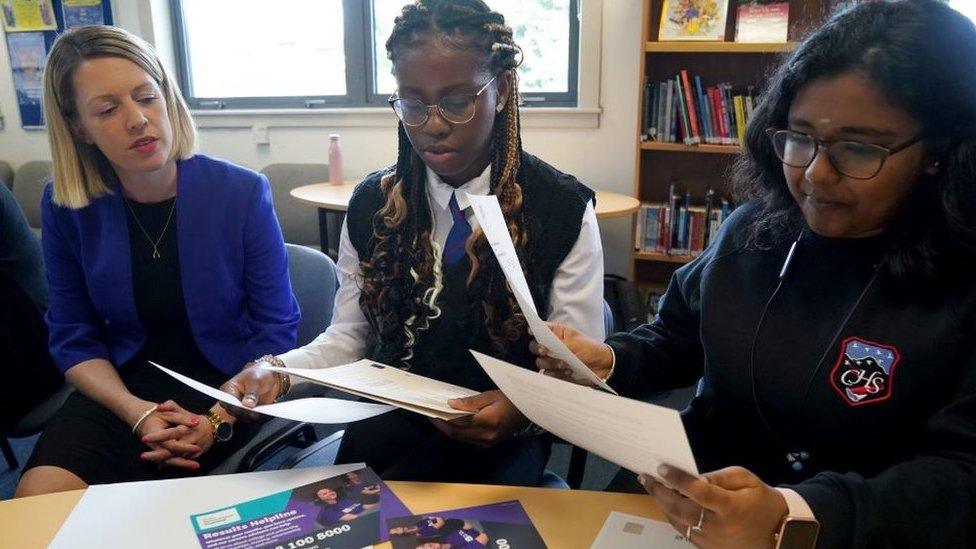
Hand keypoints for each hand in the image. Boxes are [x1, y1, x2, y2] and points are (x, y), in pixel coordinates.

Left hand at [141, 402, 223, 467]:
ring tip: (149, 460)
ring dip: (162, 460)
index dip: (157, 437)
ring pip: (175, 458)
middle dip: (157, 454)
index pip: (170, 434)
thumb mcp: (184, 411)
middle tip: (144, 456)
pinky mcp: (194, 456)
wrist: (214, 428)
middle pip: (171, 450)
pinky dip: (170, 463)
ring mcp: (192, 450)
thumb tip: (160, 406)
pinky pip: (180, 461)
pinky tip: (160, 464)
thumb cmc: (196, 420)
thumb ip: (172, 406)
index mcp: (186, 429)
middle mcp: (189, 441)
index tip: (144, 438)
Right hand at [219, 363, 282, 420]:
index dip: (235, 407)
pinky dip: (255, 417)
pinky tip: (261, 414)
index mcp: (228, 389)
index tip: (245, 409)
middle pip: (233, 411)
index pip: (228, 402)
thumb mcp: (256, 380)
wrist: (270, 376)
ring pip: (241, 416)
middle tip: (253, 414)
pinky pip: (250, 417)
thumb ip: (252, 393)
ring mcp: (240, 406)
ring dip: (249, 417)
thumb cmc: (259, 374)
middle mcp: (232, 399)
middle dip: (243, 413)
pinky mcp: (248, 411)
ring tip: (258, 414)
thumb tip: (247, 404)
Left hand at [431, 390, 527, 446]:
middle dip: (443, 427)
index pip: (458, 423)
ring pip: (462, 439)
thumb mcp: (490, 396)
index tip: (433, 413)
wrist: (528, 412)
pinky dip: (461, 434)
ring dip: (450, 431)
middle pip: (457, 434)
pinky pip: (470, 441)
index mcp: (486, 422)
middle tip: (433, 417)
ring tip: (442, 420)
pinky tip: (457, 426)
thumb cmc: (510, 400)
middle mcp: (485, 435)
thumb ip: (470, 402)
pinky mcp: (489, 444)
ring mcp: (487, 442)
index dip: (443, 419)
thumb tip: (451, 404)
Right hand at [528, 322, 613, 383]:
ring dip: (551, 363)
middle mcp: (552, 346)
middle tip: (545, 351)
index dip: (533, 330)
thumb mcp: (575, 343)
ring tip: (564, 364)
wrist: (603, 366)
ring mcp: (553, 359)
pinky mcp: (556, 372)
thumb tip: (544, 343)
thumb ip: (558, 344)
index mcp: (557, 333)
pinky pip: (548, 374)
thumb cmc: (590, 349)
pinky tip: (567, 372)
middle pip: (535, 347)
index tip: (532, 333)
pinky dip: (556, 374)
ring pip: (540, 362)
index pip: (540, 329)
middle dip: (539, 350)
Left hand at [639, 464, 787, 548]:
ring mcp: (712, 541)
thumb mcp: (746, 479)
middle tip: (645, 477)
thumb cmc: (762, 500)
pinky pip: (684, 531)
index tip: (662, 468)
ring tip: (651, 486)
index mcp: (731, 508)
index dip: (679, 479)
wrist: (779, 533)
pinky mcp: (708, 548)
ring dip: (662, 504)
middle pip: (681, 510)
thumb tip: (693, 477)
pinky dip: (672, 516)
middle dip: (660, 492)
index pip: (699, 492)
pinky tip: (665, 503)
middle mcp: (718, 527)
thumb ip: (720, 477)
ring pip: (678, 522)